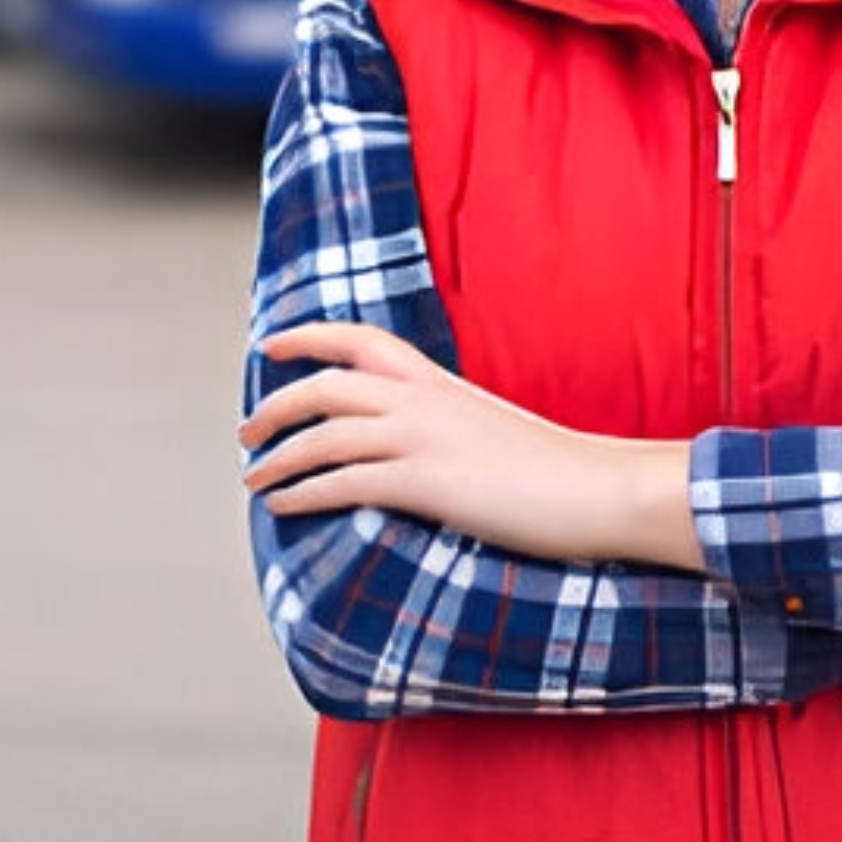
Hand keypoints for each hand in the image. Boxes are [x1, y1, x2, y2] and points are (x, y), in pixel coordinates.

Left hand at [240, 320, 702, 570]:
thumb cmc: (550, 468)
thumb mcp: (487, 427)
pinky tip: (283, 505)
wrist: (593, 487)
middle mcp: (422, 400)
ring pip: (325, 433)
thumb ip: (446, 424)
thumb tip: (415, 445)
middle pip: (327, 385)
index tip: (272, 343)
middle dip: (276, 404)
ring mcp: (422, 438)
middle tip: (247, 432)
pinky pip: (345, 481)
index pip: (361, 339)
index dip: (310, 336)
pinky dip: (303, 492)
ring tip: (254, 479)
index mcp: (437, 381)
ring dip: (278, 457)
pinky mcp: (426, 481)